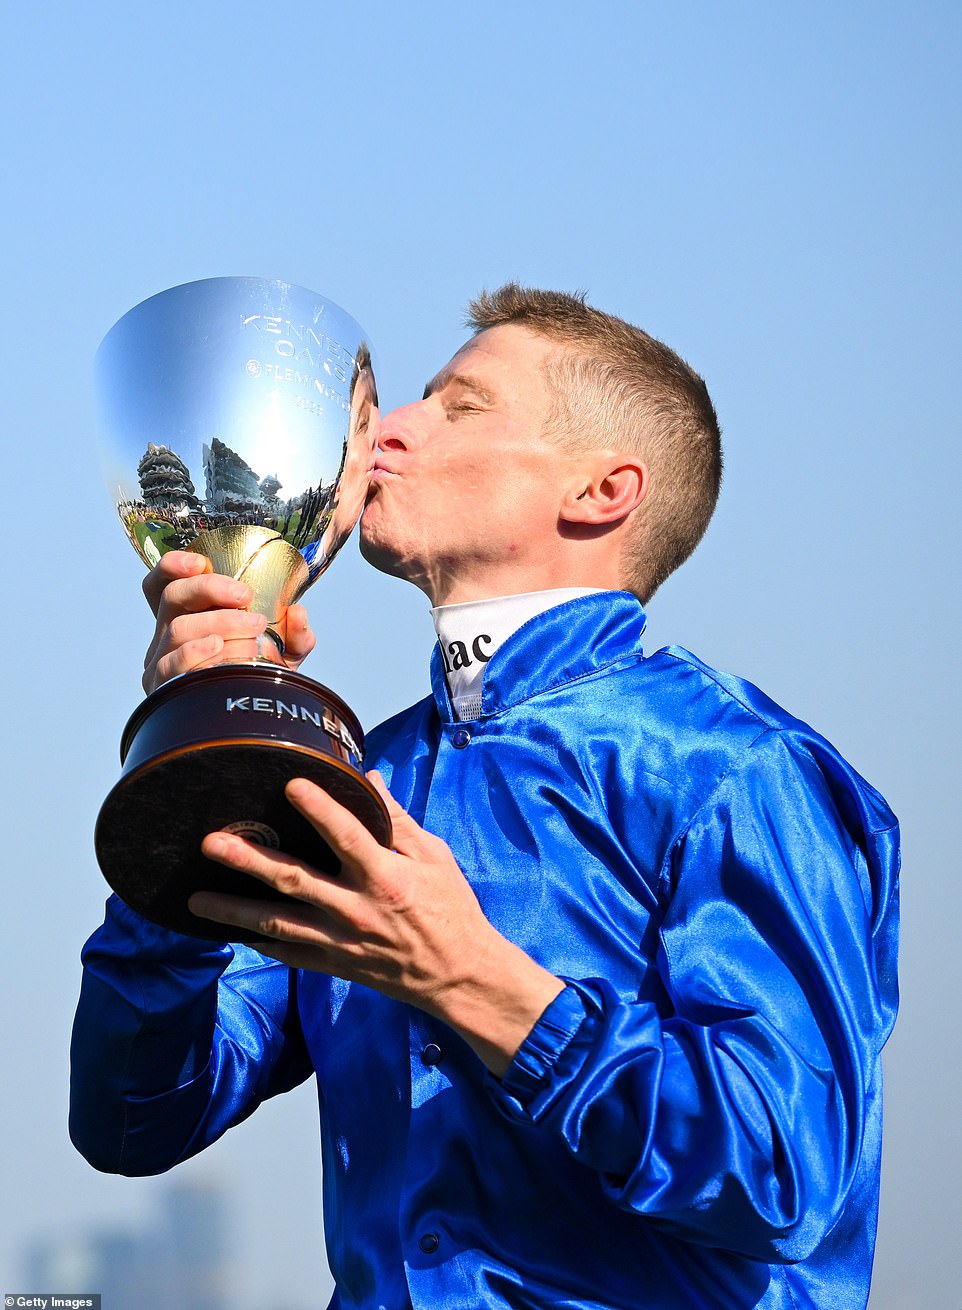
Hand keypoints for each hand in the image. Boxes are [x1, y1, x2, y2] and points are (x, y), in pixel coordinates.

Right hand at [142, 551, 316, 692]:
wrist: (251, 718)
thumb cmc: (258, 678)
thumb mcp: (283, 653)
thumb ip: (295, 634)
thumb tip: (297, 614)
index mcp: (187, 616)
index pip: (162, 584)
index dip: (173, 566)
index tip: (201, 562)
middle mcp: (168, 635)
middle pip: (172, 597)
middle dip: (209, 588)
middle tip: (245, 596)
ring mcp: (163, 661)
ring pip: (177, 629)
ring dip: (218, 622)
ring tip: (251, 628)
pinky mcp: (164, 689)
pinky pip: (169, 665)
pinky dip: (194, 651)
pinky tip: (217, 646)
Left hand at [190, 773, 563, 1074]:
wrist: (457, 976)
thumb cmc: (450, 909)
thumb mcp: (434, 858)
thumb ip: (397, 819)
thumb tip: (369, 778)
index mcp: (387, 877)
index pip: (347, 837)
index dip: (319, 809)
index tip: (291, 784)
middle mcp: (357, 909)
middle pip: (296, 881)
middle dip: (251, 862)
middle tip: (212, 844)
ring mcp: (341, 941)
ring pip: (278, 924)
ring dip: (234, 911)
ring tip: (195, 900)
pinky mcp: (334, 964)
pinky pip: (287, 953)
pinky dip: (257, 942)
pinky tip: (227, 932)